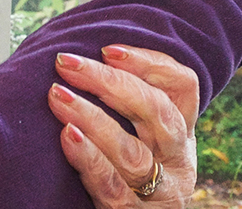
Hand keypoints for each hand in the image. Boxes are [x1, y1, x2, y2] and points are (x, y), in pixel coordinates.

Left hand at [51, 46, 201, 207]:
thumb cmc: (125, 185)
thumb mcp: (138, 147)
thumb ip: (125, 116)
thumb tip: (77, 65)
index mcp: (180, 137)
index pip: (184, 87)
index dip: (151, 62)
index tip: (109, 48)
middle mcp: (178, 163)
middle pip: (158, 113)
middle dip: (111, 82)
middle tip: (67, 63)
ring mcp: (162, 195)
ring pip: (133, 153)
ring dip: (93, 119)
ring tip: (57, 96)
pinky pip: (113, 190)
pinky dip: (90, 162)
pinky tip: (68, 138)